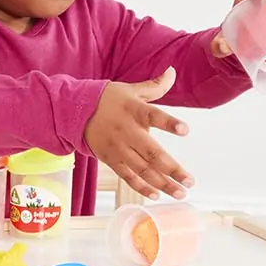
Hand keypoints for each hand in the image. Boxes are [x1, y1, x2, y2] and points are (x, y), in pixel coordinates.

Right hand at [84, 67, 193, 199]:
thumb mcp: (130, 90)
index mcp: (133, 110)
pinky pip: (127, 176)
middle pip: (151, 152)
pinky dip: (141, 187)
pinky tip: (157, 194)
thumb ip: (154, 86)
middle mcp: (126, 131)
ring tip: (180, 192)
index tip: (185, 130)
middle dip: (172, 169)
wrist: (76, 112)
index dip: (169, 123)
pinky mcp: (110, 159)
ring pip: (142, 169)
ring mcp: (118, 148)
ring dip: (162, 183)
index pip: (153, 115)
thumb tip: (172, 71)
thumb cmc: (108, 100)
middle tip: (190, 180)